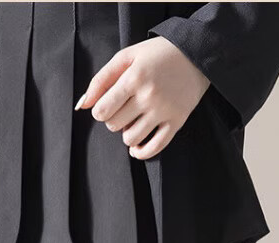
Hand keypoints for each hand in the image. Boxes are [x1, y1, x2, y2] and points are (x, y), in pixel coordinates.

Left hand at [75, 35, 210, 158]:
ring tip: (133, 122)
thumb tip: (82, 106)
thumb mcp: (127, 57)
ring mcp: (164, 111)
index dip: (100, 110)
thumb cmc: (158, 54)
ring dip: (127, 134)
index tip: (108, 105)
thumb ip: (101, 79)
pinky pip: (154, 148)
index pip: (102, 111)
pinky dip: (141, 152)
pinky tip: (137, 146)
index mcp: (134, 77)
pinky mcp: (176, 122)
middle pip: (114, 126)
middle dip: (114, 120)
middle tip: (124, 109)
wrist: (197, 54)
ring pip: (130, 139)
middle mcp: (149, 96)